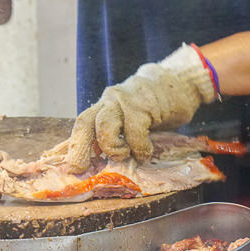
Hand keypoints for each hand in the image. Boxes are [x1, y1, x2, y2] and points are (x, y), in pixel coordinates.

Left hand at [66, 44, 218, 168]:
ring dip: (113, 147)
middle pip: (85, 123)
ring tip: (125, 155)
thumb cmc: (155, 106)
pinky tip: (145, 152)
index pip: (82, 125)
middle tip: (80, 168)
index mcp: (103, 106)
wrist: (179, 82)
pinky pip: (134, 131)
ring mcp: (125, 101)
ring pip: (105, 126)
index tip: (69, 167)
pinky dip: (139, 147)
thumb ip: (118, 134)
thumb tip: (103, 160)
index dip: (73, 146)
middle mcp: (109, 101)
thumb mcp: (131, 119)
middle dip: (80, 148)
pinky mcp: (143, 104)